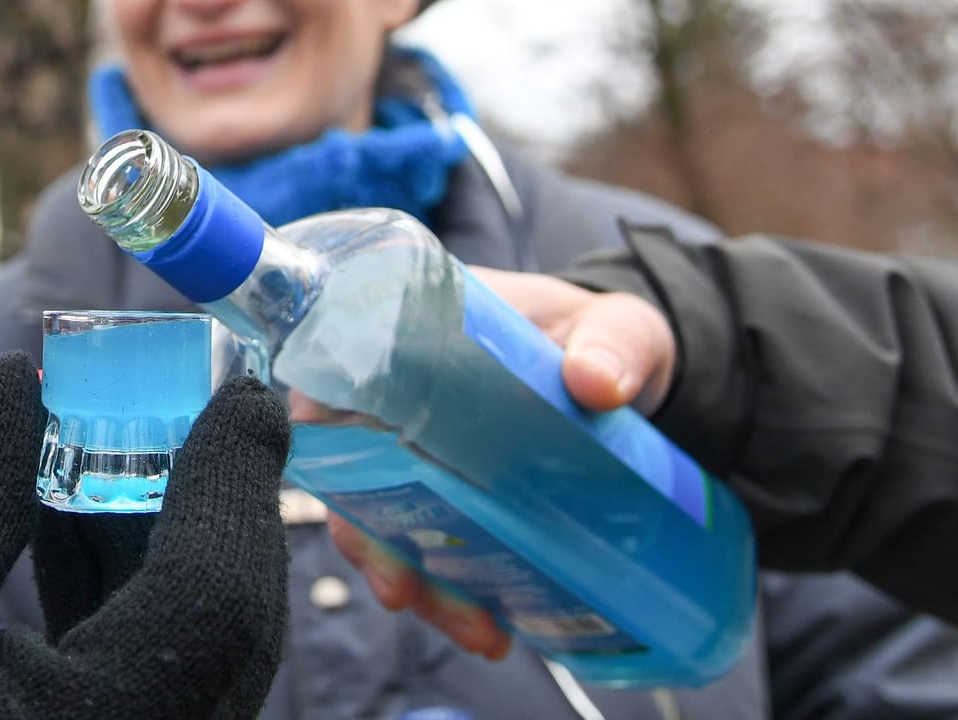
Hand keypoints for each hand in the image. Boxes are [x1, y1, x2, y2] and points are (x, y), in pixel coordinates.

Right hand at [0, 352, 290, 718]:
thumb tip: (17, 378)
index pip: (216, 587)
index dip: (232, 478)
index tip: (249, 390)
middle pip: (227, 617)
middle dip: (213, 500)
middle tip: (200, 401)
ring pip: (196, 644)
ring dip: (167, 536)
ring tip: (121, 435)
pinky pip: (152, 671)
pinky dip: (125, 593)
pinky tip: (74, 515)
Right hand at [308, 267, 677, 662]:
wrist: (637, 378)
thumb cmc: (608, 337)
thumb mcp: (622, 327)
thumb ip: (615, 343)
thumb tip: (595, 381)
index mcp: (422, 336)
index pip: (339, 372)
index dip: (321, 427)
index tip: (339, 479)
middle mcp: (406, 400)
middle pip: (350, 470)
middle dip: (368, 540)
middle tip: (403, 588)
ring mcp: (424, 457)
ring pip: (384, 526)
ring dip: (415, 582)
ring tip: (473, 628)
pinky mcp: (454, 502)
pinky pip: (430, 553)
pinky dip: (452, 597)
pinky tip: (492, 629)